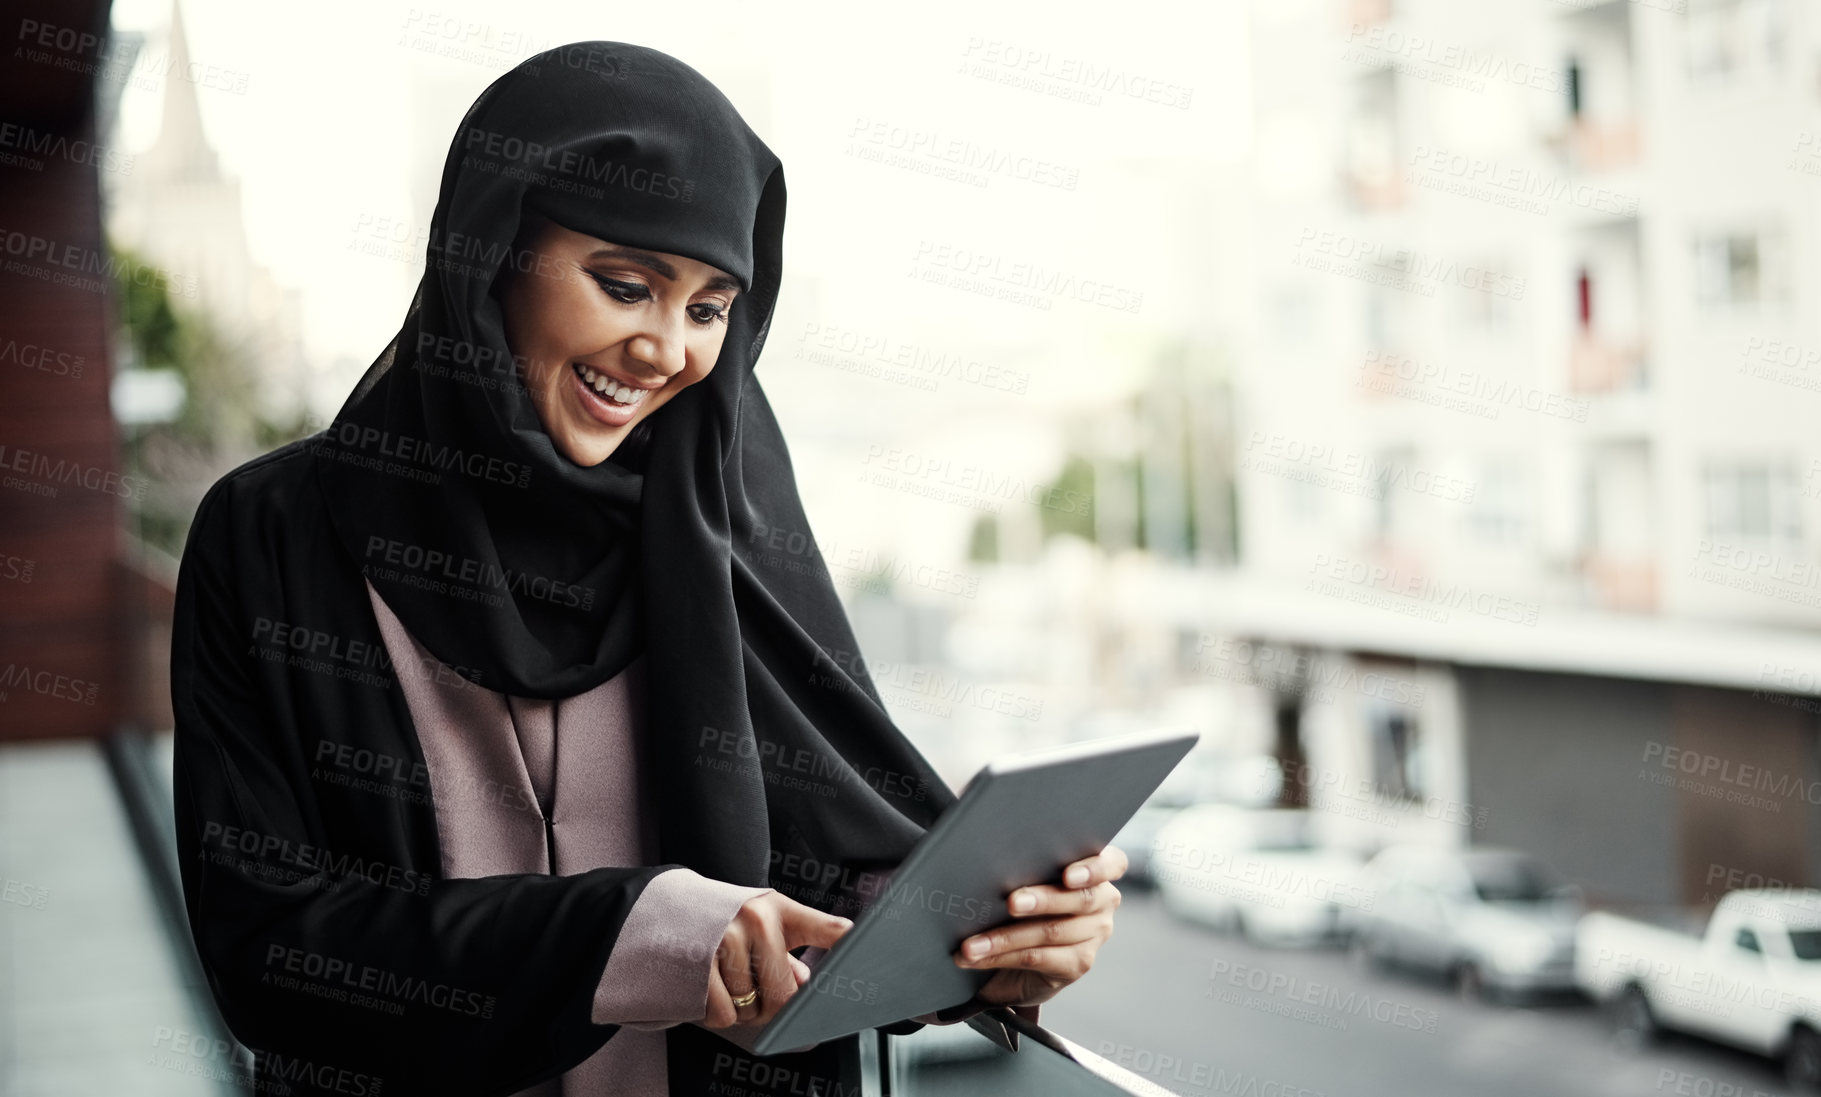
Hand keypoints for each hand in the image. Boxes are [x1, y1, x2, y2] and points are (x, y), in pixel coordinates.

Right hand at [702, 891, 852, 1029]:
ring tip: (724, 980)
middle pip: (786, 994)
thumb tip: (802, 983)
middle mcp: (755, 921)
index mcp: (777, 909)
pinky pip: (725, 1015)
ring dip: (741, 1009)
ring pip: (752, 1009)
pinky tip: (707, 988)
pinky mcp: (698, 966)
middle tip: (755, 989)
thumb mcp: (757, 924)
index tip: (867, 952)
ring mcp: (725, 942)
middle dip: (773, 1005)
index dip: (847, 944)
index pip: (825, 927)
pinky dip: (718, 1013)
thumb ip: (786, 952)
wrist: (658, 911)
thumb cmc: (721, 923)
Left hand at [952, 844, 1124, 1009]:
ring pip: (1052, 931)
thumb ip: (1025, 869)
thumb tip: (989, 865)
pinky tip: (977, 956)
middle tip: (1011, 903)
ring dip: (1005, 936)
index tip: (1068, 876)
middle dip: (1042, 900)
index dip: (1094, 868)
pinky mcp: (1078, 963)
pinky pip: (1037, 957)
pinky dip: (1002, 956)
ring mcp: (1094, 935)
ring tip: (973, 943)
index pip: (1112, 863)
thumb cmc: (1021, 906)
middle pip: (1080, 899)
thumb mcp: (1026, 881)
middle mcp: (1103, 901)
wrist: (1017, 961)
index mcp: (1096, 871)